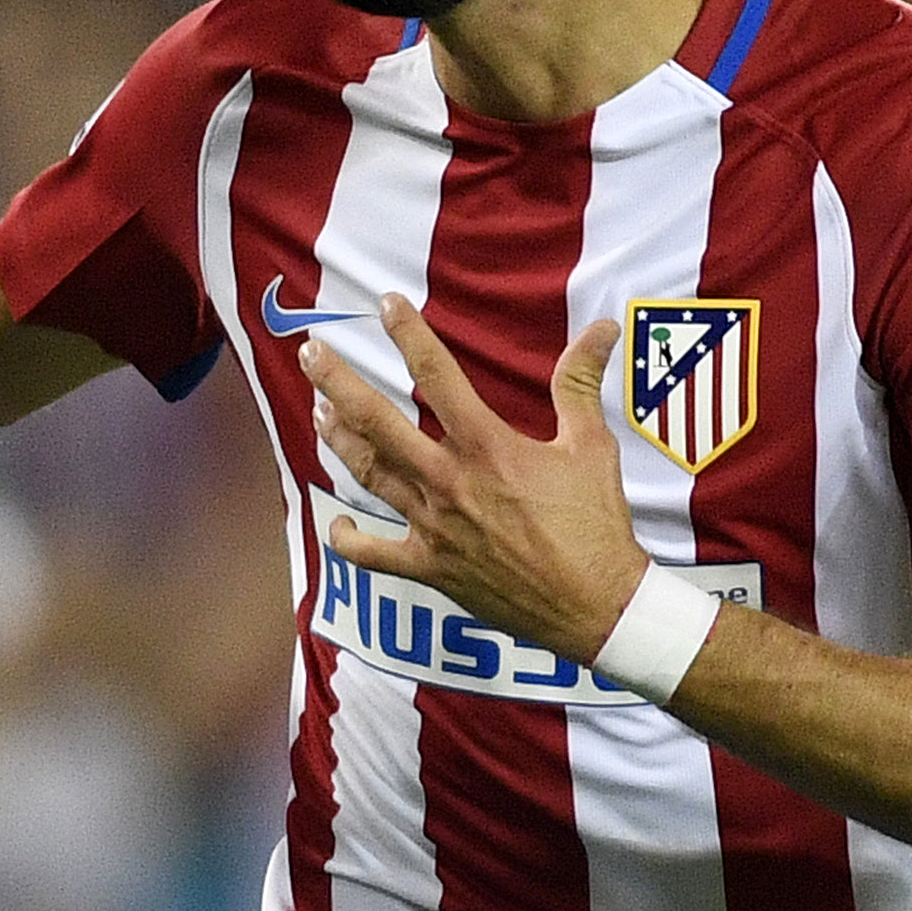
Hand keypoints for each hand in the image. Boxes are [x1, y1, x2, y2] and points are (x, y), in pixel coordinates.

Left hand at [305, 298, 642, 663]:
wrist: (596, 606)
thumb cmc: (596, 525)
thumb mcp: (592, 446)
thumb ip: (579, 383)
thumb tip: (601, 328)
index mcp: (487, 447)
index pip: (438, 376)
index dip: (409, 334)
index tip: (385, 304)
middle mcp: (449, 482)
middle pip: (378, 422)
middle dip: (338, 383)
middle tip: (310, 352)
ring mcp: (433, 526)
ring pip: (369, 474)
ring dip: (338, 440)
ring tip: (318, 412)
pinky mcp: (430, 568)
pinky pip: (373, 555)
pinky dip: (348, 540)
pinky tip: (336, 525)